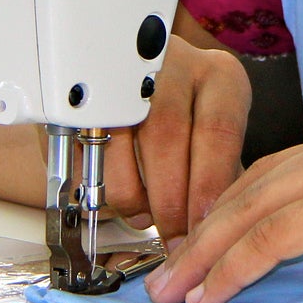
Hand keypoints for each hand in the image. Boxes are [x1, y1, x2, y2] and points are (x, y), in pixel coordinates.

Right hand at [102, 37, 250, 243]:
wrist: (143, 80)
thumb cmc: (193, 122)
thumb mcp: (218, 142)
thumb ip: (219, 178)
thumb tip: (215, 228)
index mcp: (218, 77)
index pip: (217, 131)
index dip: (207, 187)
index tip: (202, 227)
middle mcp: (173, 65)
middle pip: (166, 136)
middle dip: (168, 202)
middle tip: (171, 238)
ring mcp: (124, 75)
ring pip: (121, 144)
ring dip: (132, 197)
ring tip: (146, 215)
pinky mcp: (83, 95)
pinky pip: (86, 151)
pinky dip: (101, 185)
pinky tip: (120, 192)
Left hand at [144, 114, 302, 302]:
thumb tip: (270, 264)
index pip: (277, 172)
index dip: (228, 215)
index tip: (196, 254)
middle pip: (258, 184)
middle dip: (205, 233)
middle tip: (170, 275)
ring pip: (258, 206)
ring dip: (208, 253)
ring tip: (179, 291)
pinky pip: (277, 233)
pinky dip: (237, 266)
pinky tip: (217, 293)